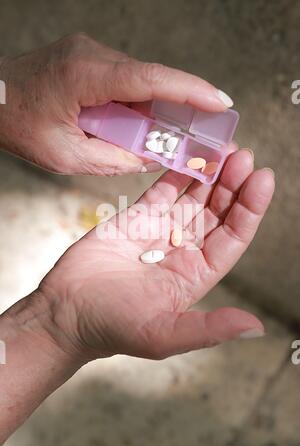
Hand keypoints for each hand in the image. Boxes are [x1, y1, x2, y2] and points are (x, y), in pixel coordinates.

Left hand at [0, 33, 232, 175]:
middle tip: (205, 129)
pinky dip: (139, 101)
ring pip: (140, 79)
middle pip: (151, 78)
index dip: (190, 90)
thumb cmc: (19, 126)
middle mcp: (91, 54)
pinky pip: (126, 78)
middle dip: (181, 103)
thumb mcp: (66, 157)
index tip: (220, 103)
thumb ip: (113, 159)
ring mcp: (90, 51)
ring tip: (169, 133)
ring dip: (157, 105)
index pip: (150, 78)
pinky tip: (139, 122)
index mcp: (84, 76)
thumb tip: (153, 157)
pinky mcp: (90, 57)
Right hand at [39, 149, 274, 359]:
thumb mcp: (165, 335)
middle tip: (244, 157)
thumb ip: (210, 329)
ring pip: (194, 197)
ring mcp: (160, 231)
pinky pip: (163, 189)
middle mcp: (183, 251)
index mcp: (196, 275)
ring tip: (226, 149)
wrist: (67, 312)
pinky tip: (193, 154)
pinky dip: (178, 172)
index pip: (232, 238)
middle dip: (234, 185)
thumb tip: (255, 328)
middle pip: (218, 213)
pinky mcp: (136, 217)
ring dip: (211, 174)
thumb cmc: (113, 328)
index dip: (250, 210)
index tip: (262, 179)